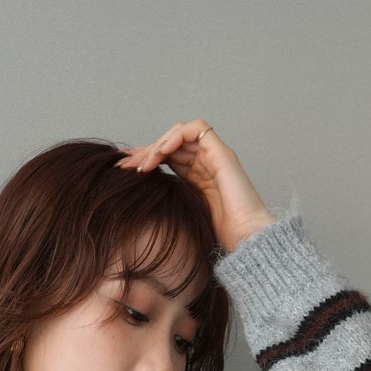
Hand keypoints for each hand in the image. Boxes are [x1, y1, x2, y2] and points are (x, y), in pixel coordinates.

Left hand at [115, 120, 274, 254]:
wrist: (246, 240)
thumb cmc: (220, 237)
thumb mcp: (184, 216)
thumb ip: (168, 201)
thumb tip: (141, 199)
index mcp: (196, 176)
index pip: (167, 157)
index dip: (146, 159)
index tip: (124, 171)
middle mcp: (205, 162)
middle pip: (170, 143)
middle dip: (146, 151)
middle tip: (125, 166)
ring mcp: (214, 156)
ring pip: (180, 133)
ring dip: (158, 144)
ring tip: (143, 164)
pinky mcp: (222, 153)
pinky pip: (196, 130)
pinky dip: (175, 137)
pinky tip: (160, 154)